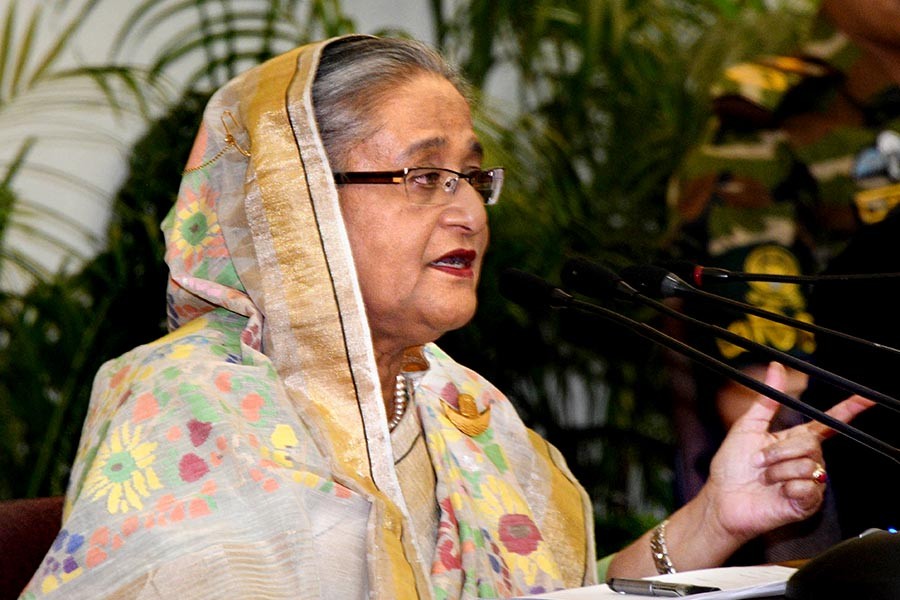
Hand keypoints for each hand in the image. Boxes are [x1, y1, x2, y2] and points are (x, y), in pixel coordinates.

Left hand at [704, 362, 873, 543]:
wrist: (721, 499)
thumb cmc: (731, 468)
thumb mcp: (746, 428)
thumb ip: (766, 400)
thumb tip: (777, 367)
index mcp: (794, 441)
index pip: (826, 425)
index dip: (848, 410)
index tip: (865, 398)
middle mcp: (806, 460)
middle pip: (810, 443)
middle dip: (779, 451)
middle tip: (759, 462)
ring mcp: (809, 482)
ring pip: (807, 464)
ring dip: (778, 470)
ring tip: (765, 479)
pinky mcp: (807, 503)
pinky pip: (808, 487)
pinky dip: (786, 487)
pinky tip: (777, 493)